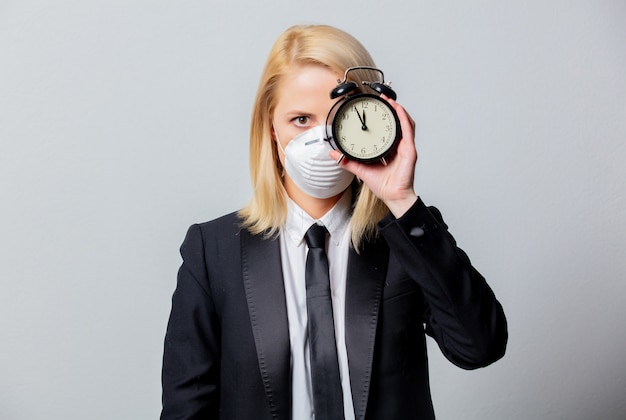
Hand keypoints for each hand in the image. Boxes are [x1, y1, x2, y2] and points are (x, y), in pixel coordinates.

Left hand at [329, 97, 417, 217]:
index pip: (388, 129)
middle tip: (382, 98)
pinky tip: (398, 110)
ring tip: (390, 100)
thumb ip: (348, 161)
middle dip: (391, 109)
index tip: (374, 106)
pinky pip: (408, 131)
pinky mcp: (410, 151)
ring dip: (398, 110)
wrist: (393, 197)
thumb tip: (333, 153)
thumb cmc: (384, 185)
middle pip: (397, 122)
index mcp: (390, 149)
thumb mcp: (361, 169)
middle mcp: (399, 146)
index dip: (383, 117)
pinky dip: (403, 119)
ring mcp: (406, 148)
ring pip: (405, 123)